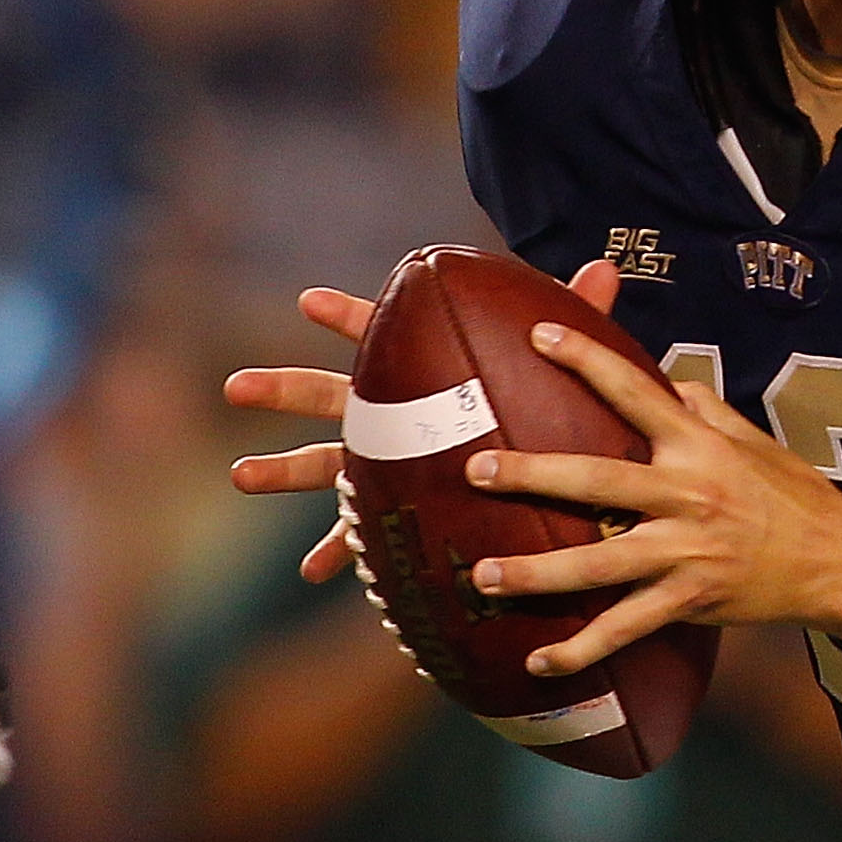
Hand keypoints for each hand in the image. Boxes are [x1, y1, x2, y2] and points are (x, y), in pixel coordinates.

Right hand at [221, 261, 622, 583]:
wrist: (536, 461)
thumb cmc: (538, 398)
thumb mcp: (557, 360)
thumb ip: (578, 315)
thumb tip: (607, 267)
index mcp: (420, 370)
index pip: (380, 332)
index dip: (347, 315)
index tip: (309, 300)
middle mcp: (390, 412)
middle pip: (326, 395)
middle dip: (281, 389)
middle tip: (234, 387)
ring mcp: (384, 460)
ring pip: (321, 464)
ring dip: (281, 469)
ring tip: (240, 476)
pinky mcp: (395, 506)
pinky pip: (358, 531)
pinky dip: (337, 549)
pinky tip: (315, 574)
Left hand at [461, 316, 841, 677]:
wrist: (835, 560)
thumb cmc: (788, 492)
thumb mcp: (749, 437)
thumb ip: (701, 407)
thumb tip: (664, 378)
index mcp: (695, 444)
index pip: (633, 391)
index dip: (586, 359)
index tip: (537, 335)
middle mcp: (685, 494)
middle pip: (596, 482)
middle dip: (531, 476)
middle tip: (476, 470)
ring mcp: (684, 552)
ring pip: (599, 565)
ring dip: (537, 573)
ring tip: (484, 575)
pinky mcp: (688, 600)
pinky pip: (626, 628)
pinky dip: (582, 649)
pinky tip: (539, 662)